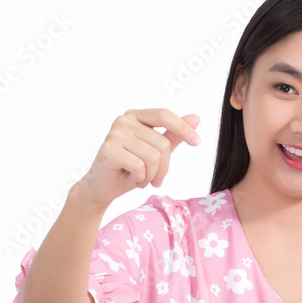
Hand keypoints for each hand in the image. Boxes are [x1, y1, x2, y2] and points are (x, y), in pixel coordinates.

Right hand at [77, 108, 200, 209]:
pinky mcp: (109, 149)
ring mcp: (115, 133)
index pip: (164, 115)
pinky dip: (139, 178)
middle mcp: (124, 120)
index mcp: (137, 116)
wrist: (103, 187)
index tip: (197, 143)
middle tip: (155, 179)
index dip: (183, 128)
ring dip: (151, 175)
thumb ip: (173, 136)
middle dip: (163, 168)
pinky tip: (131, 179)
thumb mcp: (156, 153)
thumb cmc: (130, 169)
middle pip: (162, 144)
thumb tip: (196, 118)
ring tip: (141, 179)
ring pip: (153, 157)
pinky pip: (139, 166)